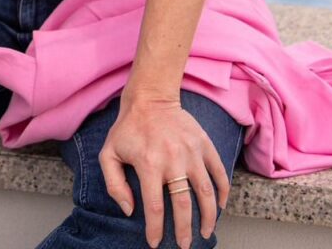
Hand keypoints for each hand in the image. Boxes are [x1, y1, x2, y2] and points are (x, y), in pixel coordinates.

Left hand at [98, 94, 229, 248]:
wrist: (150, 97)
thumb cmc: (128, 129)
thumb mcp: (108, 154)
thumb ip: (114, 184)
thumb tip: (130, 210)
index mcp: (149, 163)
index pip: (155, 207)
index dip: (156, 230)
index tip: (155, 243)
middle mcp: (173, 159)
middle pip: (183, 205)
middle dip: (185, 231)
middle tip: (185, 246)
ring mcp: (192, 151)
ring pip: (207, 192)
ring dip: (209, 217)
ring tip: (205, 232)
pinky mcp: (204, 143)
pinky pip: (219, 171)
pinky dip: (223, 191)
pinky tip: (220, 206)